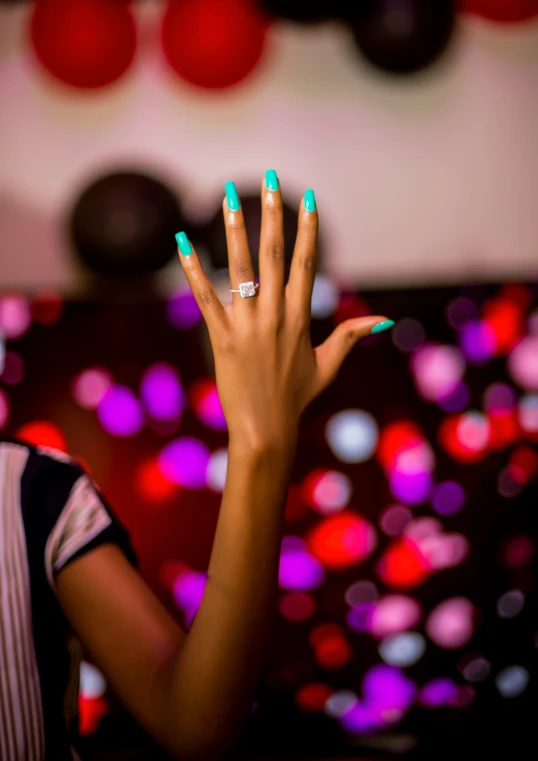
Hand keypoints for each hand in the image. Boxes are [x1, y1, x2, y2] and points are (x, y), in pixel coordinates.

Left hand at [176, 172, 393, 449]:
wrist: (265, 428)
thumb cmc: (297, 397)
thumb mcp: (328, 365)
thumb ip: (351, 336)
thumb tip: (382, 320)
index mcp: (299, 317)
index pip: (305, 263)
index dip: (307, 229)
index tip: (307, 199)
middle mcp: (274, 315)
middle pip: (273, 254)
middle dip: (272, 214)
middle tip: (269, 179)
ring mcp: (246, 325)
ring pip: (239, 268)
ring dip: (233, 229)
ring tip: (227, 196)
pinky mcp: (220, 337)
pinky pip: (205, 298)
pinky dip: (192, 270)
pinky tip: (182, 243)